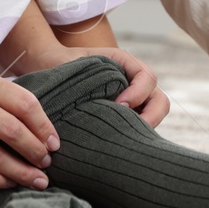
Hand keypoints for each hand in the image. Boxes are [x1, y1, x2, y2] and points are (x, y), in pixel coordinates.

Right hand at [0, 71, 57, 190]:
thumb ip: (8, 101)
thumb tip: (46, 131)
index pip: (24, 104)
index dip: (44, 126)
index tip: (54, 144)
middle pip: (12, 131)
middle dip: (35, 152)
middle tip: (47, 164)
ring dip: (21, 172)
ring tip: (37, 179)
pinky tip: (10, 182)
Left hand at [26, 45, 170, 127]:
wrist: (49, 68)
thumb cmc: (62, 64)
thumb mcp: (76, 64)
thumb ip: (91, 77)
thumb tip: (107, 103)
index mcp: (125, 64)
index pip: (147, 78)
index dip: (138, 93)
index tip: (119, 105)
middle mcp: (133, 83)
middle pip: (159, 101)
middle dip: (151, 116)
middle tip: (129, 129)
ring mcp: (132, 102)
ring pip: (154, 117)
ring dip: (143, 128)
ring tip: (122, 138)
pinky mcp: (124, 118)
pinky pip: (139, 129)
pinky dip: (133, 136)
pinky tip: (116, 144)